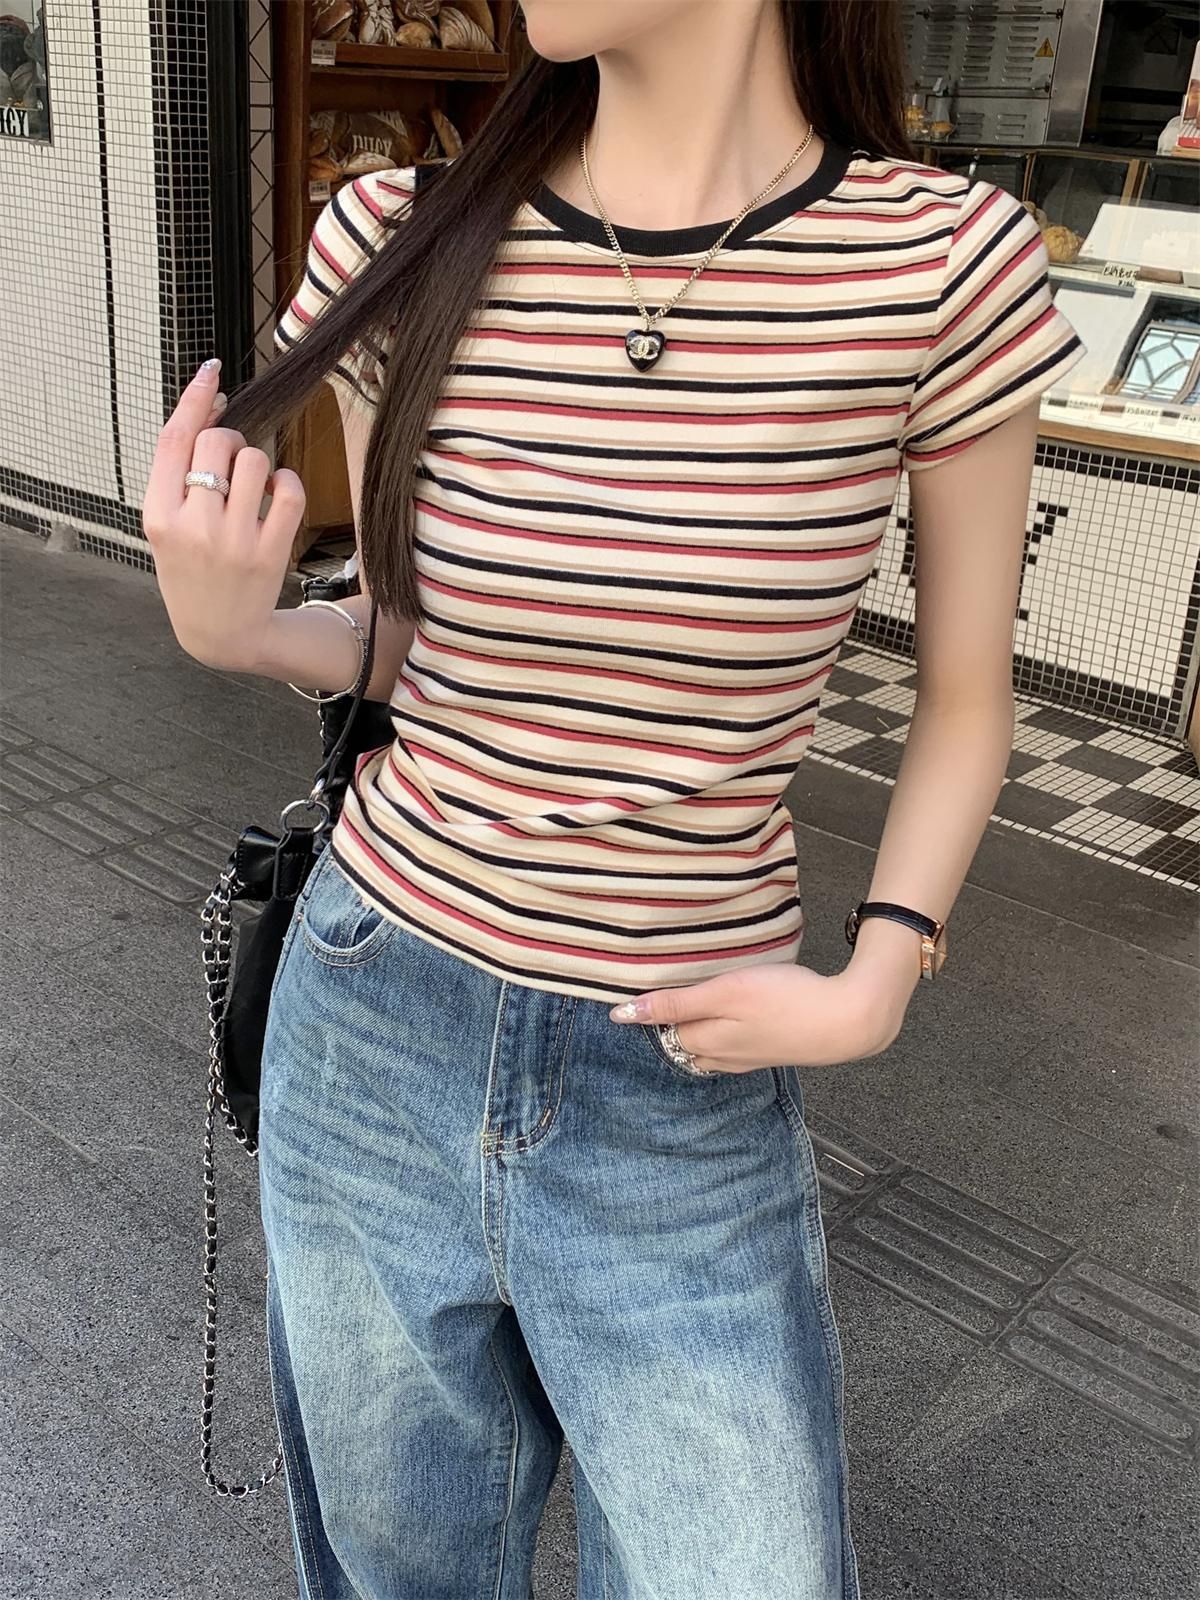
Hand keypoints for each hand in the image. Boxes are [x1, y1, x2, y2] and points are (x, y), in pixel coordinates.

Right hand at [141, 358, 304, 671]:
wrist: (219, 633)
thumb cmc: (191, 571)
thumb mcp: (167, 525)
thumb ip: (178, 474)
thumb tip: (212, 407)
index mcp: (157, 516)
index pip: (174, 439)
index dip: (195, 399)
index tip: (211, 372)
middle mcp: (193, 526)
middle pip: (218, 441)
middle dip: (230, 439)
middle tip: (230, 463)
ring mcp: (234, 541)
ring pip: (254, 459)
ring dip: (256, 462)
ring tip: (250, 487)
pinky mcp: (271, 552)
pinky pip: (288, 488)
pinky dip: (285, 481)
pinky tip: (275, 494)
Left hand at [609, 960, 910, 1073]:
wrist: (847, 1020)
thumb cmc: (786, 999)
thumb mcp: (724, 992)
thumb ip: (676, 1003)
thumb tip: (623, 1014)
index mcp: (706, 1040)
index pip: (662, 1028)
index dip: (652, 1008)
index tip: (645, 987)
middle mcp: (722, 1056)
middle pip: (684, 1040)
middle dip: (673, 1021)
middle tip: (672, 986)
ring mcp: (748, 1058)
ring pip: (709, 1046)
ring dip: (699, 1027)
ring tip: (698, 1001)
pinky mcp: (771, 1051)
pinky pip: (735, 1047)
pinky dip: (726, 1033)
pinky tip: (735, 1017)